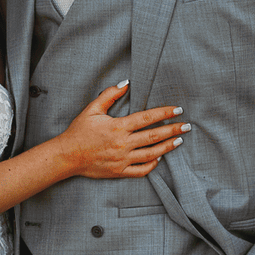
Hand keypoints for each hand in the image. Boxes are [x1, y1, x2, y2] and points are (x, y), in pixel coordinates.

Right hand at [59, 83, 188, 179]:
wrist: (67, 156)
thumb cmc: (78, 131)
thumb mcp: (92, 109)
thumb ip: (109, 95)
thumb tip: (126, 83)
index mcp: (118, 127)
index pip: (147, 118)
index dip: (164, 113)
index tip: (177, 110)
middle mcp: (123, 144)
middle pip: (154, 136)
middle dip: (173, 130)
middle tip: (187, 126)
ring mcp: (122, 159)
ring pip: (151, 154)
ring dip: (167, 147)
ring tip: (179, 140)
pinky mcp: (119, 171)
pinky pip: (141, 171)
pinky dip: (152, 165)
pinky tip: (159, 158)